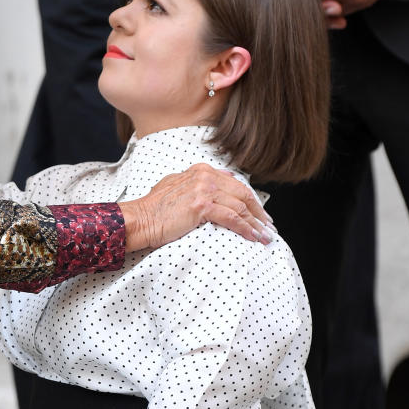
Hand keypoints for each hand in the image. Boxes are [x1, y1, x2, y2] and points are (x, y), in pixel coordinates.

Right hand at [118, 164, 273, 252]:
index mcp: (201, 171)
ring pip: (240, 206)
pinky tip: (253, 237)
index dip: (250, 200)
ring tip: (266, 237)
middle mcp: (205, 176)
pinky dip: (246, 228)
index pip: (235, 184)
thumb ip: (197, 182)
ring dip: (256, 224)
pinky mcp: (201, 206)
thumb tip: (221, 180)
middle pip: (243, 194)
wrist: (139, 219)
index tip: (259, 213)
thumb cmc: (154, 208)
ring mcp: (203, 190)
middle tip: (269, 226)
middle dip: (259, 212)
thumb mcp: (176, 185)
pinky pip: (232, 218)